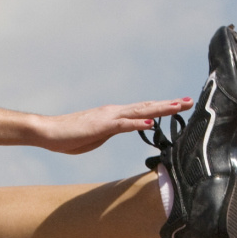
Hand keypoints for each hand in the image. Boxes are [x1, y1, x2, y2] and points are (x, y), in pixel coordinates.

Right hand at [33, 97, 193, 154]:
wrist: (47, 132)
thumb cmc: (69, 136)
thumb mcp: (97, 136)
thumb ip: (113, 132)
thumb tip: (127, 129)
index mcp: (115, 116)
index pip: (143, 110)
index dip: (162, 108)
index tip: (179, 105)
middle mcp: (115, 112)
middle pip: (147, 107)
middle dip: (169, 105)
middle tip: (189, 101)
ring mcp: (108, 117)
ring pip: (139, 111)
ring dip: (160, 109)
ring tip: (178, 107)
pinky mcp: (101, 126)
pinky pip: (123, 125)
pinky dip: (138, 123)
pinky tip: (151, 123)